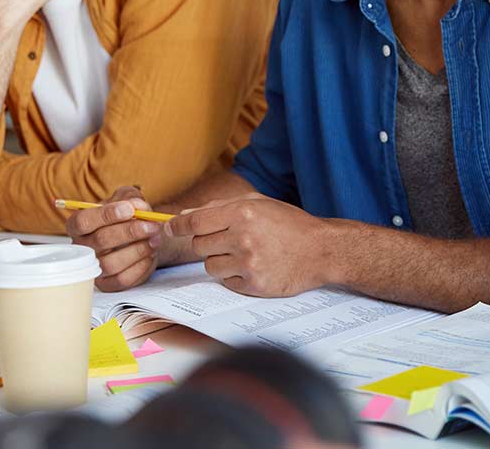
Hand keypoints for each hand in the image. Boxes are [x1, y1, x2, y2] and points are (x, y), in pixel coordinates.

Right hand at [66, 186, 162, 291]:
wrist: (140, 234)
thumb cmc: (128, 215)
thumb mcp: (128, 198)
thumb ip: (130, 197)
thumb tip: (137, 205)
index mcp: (79, 224)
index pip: (83, 221)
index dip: (106, 215)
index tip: (130, 209)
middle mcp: (82, 247)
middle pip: (101, 241)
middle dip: (130, 232)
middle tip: (152, 226)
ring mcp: (93, 267)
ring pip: (111, 264)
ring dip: (138, 250)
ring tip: (155, 239)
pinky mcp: (107, 283)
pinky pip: (122, 280)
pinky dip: (140, 266)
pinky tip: (151, 253)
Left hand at [165, 194, 336, 296]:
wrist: (321, 250)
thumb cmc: (290, 224)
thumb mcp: (259, 203)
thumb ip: (220, 207)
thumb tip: (185, 215)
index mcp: (243, 212)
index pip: (195, 221)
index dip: (177, 226)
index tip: (167, 228)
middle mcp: (243, 237)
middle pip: (199, 244)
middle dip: (207, 242)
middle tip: (228, 240)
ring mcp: (248, 263)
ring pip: (210, 266)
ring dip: (221, 260)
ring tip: (245, 254)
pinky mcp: (253, 285)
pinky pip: (226, 282)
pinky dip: (235, 276)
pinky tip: (255, 267)